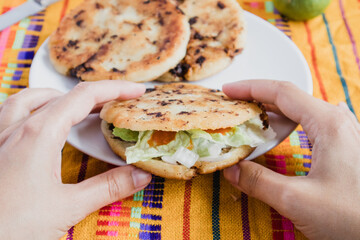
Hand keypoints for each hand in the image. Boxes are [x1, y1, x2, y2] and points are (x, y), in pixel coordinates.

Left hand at [0, 81, 151, 239]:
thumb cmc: (11, 227)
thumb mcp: (67, 207)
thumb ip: (108, 188)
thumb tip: (141, 176)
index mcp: (39, 134)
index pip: (84, 96)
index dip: (115, 89)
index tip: (136, 91)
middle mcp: (16, 128)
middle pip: (61, 95)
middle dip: (94, 95)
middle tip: (117, 104)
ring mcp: (0, 137)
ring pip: (30, 99)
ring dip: (60, 98)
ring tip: (80, 108)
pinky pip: (11, 113)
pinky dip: (35, 109)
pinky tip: (42, 126)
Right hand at [223, 80, 359, 239]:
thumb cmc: (353, 215)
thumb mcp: (297, 200)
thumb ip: (258, 182)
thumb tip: (231, 170)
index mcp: (328, 123)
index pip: (281, 92)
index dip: (250, 88)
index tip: (227, 91)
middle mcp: (337, 121)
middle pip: (291, 99)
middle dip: (259, 100)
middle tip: (235, 107)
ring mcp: (344, 133)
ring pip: (302, 112)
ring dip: (273, 114)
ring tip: (251, 122)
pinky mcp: (345, 146)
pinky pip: (311, 125)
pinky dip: (288, 125)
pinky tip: (282, 132)